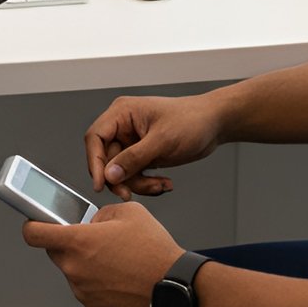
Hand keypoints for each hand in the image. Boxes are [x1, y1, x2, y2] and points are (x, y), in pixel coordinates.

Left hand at [22, 202, 180, 306]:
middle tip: (95, 239)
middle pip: (56, 252)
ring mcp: (83, 292)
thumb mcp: (128, 212)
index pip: (34, 234)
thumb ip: (100, 215)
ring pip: (74, 271)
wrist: (174, 288)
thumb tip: (91, 224)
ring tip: (117, 260)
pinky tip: (120, 278)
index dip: (32, 225)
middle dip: (70, 244)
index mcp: (77, 241)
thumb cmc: (152, 248)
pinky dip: (98, 283)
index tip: (36, 223)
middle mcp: (74, 269)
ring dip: (87, 264)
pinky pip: (88, 290)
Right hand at [86, 93, 225, 199]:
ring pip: (121, 171)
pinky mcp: (143, 154)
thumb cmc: (191, 120)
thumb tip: (109, 174)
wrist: (213, 125)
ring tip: (160, 185)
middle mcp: (123, 126)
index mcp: (122, 113)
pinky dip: (147, 183)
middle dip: (122, 179)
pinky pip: (135, 175)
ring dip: (139, 184)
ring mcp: (133, 141)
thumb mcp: (162, 141)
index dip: (94, 162)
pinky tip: (164, 183)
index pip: (96, 137)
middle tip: (129, 194)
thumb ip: (134, 158)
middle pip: (107, 159)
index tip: (100, 184)